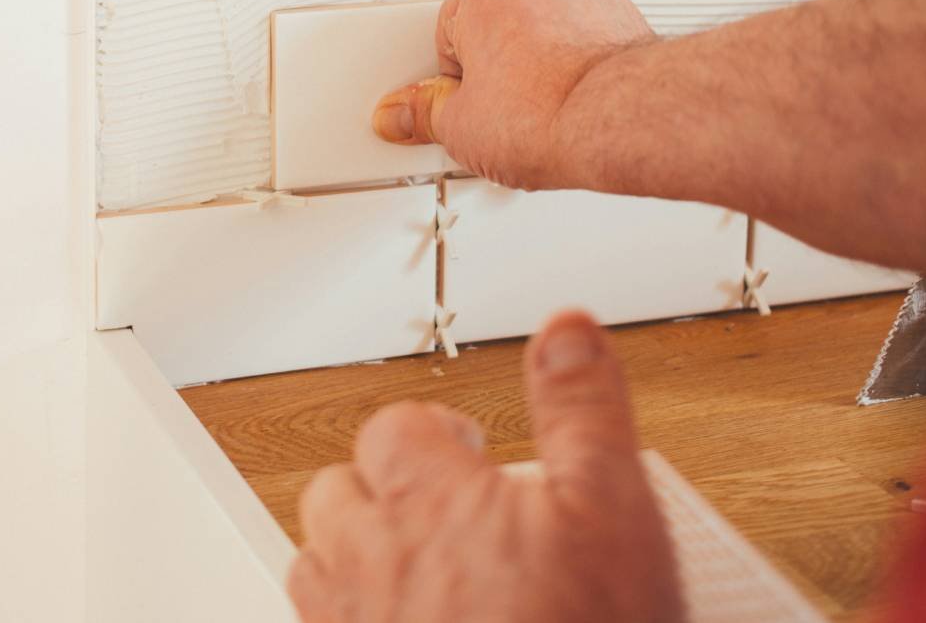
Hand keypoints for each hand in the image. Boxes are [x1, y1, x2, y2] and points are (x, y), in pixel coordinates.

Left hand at [288, 311, 681, 622]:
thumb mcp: (612, 508)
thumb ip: (582, 409)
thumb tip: (565, 331)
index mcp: (429, 502)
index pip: (394, 429)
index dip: (429, 428)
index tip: (462, 444)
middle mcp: (373, 562)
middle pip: (335, 492)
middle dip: (377, 486)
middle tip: (427, 501)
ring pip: (314, 565)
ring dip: (346, 552)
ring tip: (401, 560)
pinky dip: (346, 619)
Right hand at [372, 0, 653, 189]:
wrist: (618, 120)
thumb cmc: (548, 112)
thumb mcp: (458, 128)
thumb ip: (422, 115)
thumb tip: (401, 115)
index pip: (444, 40)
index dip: (449, 87)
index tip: (458, 113)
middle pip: (492, 30)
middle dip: (492, 74)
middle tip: (495, 118)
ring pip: (540, 34)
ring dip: (534, 70)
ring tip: (536, 116)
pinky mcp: (619, 13)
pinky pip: (580, 41)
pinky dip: (574, 69)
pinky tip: (569, 106)